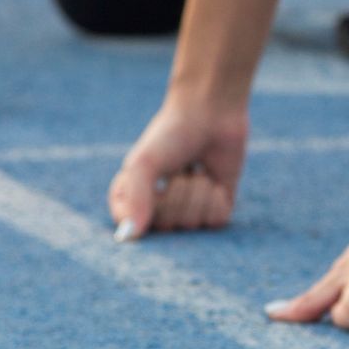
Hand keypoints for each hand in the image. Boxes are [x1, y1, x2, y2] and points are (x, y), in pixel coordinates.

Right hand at [108, 98, 249, 240]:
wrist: (210, 113)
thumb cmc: (170, 136)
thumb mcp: (144, 163)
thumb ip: (136, 198)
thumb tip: (131, 235)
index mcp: (131, 200)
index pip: (132, 230)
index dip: (146, 209)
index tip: (155, 186)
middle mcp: (158, 211)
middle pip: (167, 228)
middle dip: (177, 195)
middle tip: (179, 171)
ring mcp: (187, 213)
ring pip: (192, 224)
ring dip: (198, 192)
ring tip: (196, 171)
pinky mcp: (216, 210)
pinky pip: (216, 221)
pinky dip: (217, 197)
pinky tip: (213, 177)